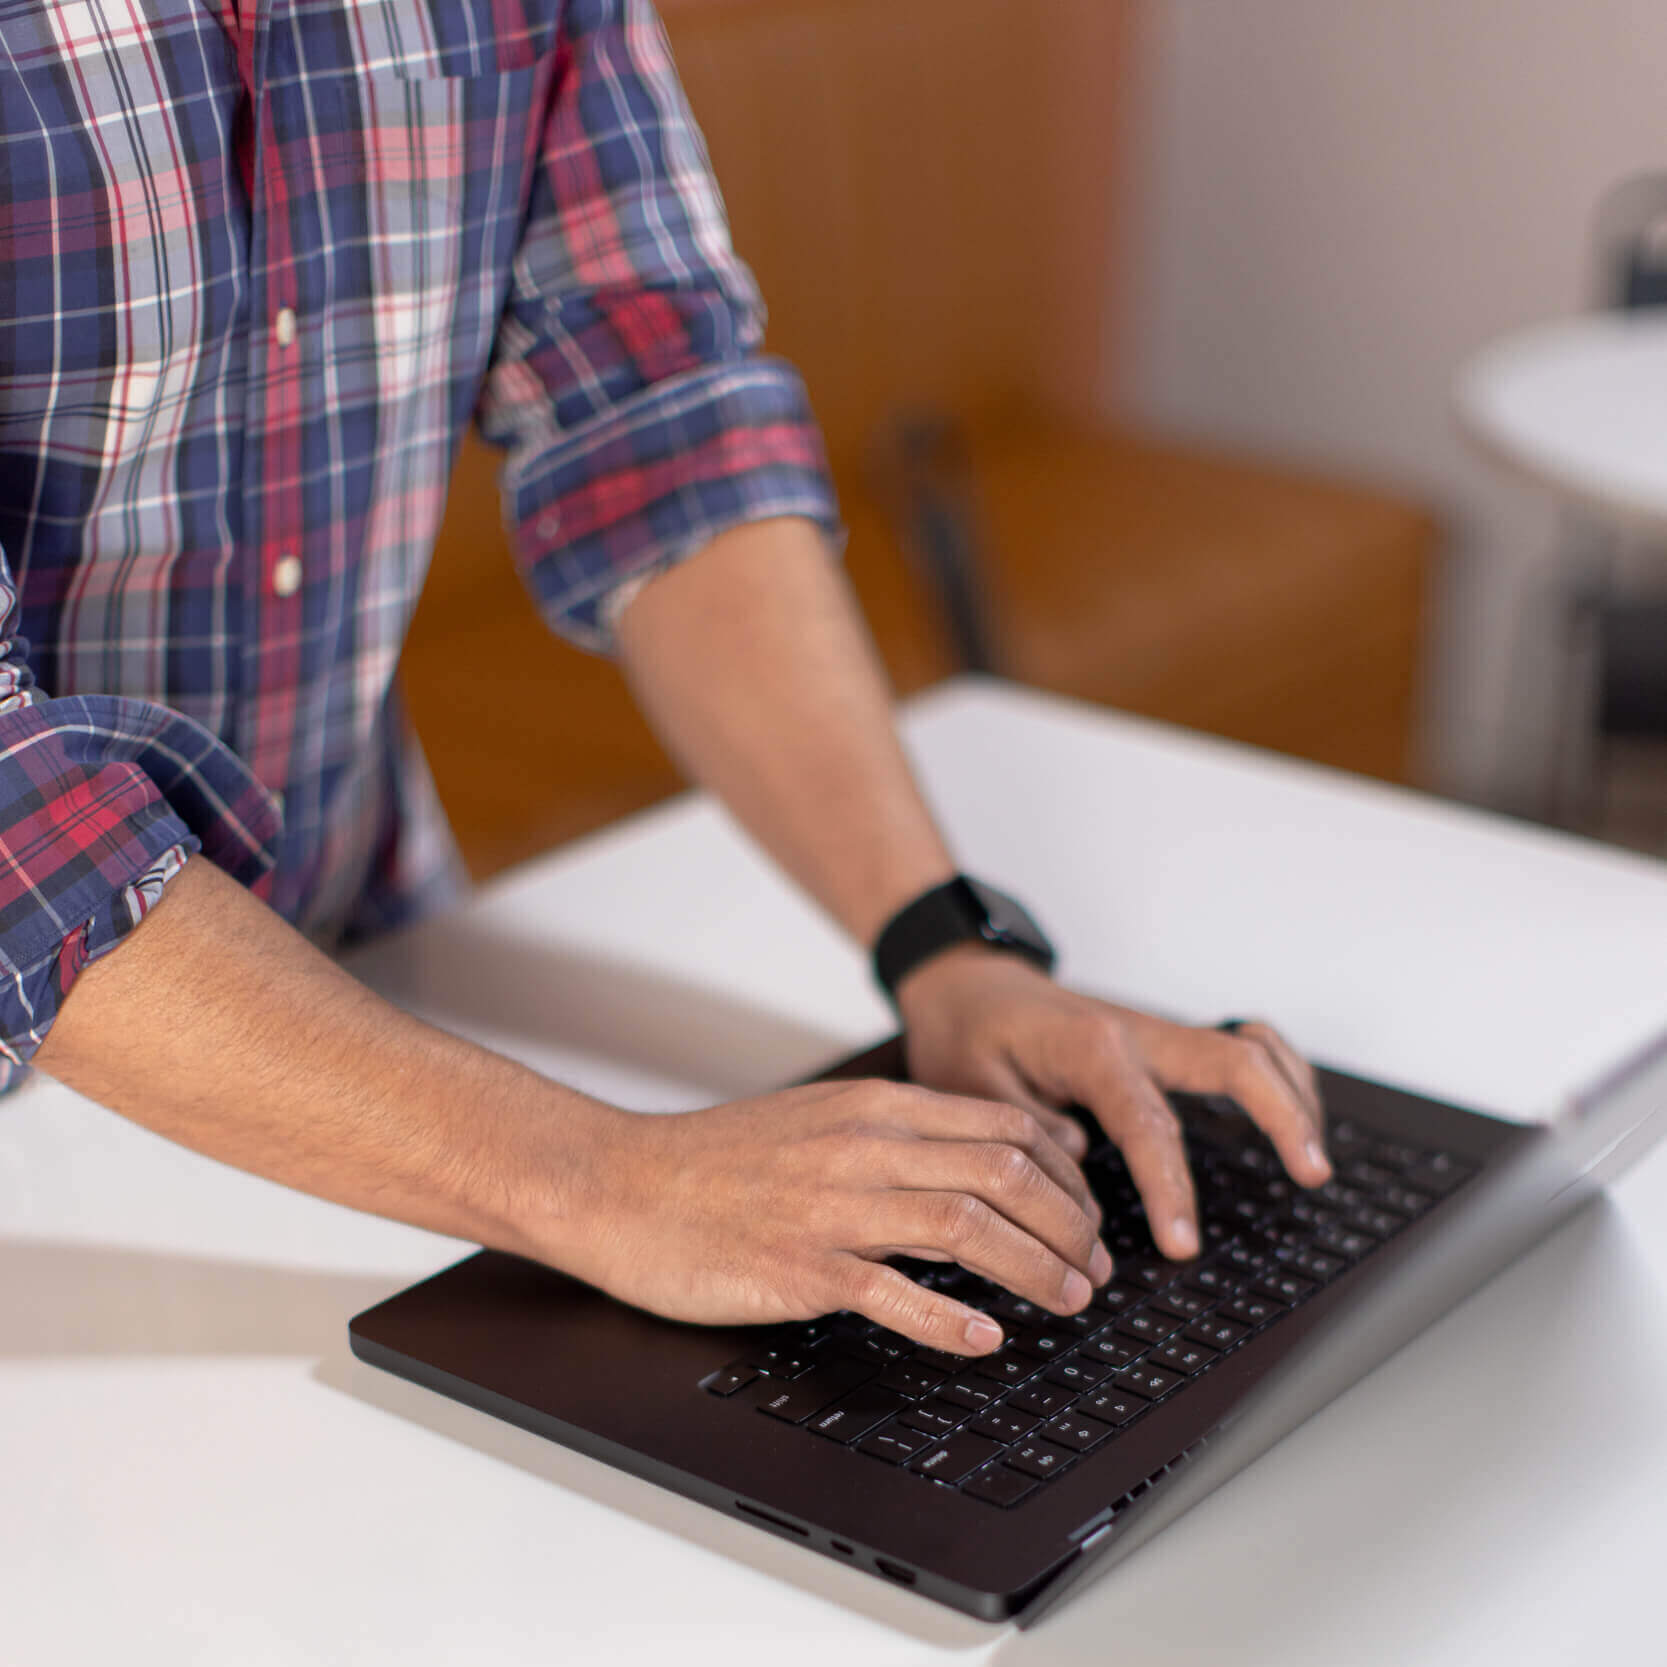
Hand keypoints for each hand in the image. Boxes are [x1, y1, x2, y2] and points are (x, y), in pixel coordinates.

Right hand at [538, 1079, 1111, 1355]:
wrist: (620, 1183)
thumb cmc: (716, 1161)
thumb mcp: (819, 1122)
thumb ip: (897, 1139)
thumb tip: (977, 1171)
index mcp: (874, 1108)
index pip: (1005, 1125)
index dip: (1066, 1173)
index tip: (1088, 1213)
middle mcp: (862, 1146)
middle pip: (1004, 1171)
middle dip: (1070, 1224)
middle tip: (1095, 1267)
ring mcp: (831, 1206)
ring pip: (965, 1225)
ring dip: (1034, 1268)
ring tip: (1069, 1301)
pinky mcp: (798, 1265)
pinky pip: (891, 1291)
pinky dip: (948, 1319)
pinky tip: (983, 1340)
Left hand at [896, 946, 1329, 1260]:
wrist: (965, 983)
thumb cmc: (965, 1033)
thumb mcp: (967, 1085)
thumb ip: (1022, 1135)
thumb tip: (1081, 1175)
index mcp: (1088, 1046)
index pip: (1148, 1123)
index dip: (1171, 1187)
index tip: (1182, 1244)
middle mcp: (1134, 1033)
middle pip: (1233, 1061)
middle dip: (1281, 1116)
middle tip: (1311, 1175)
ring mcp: (1155, 1034)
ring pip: (1249, 1047)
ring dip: (1292, 1092)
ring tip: (1314, 1157)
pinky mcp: (1162, 1042)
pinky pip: (1236, 1047)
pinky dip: (1275, 1074)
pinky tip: (1289, 1114)